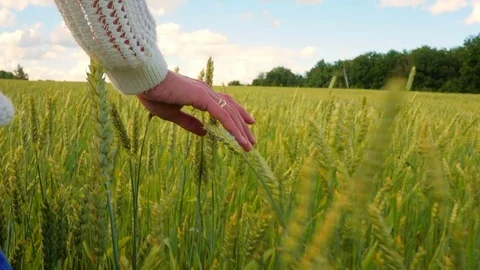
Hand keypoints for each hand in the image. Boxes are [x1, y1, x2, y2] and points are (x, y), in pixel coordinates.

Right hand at [136, 70, 255, 151]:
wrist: (144, 81)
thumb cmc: (153, 94)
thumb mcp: (172, 114)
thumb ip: (189, 123)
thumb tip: (205, 133)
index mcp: (199, 94)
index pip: (224, 105)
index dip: (236, 116)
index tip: (246, 128)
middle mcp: (206, 92)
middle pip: (231, 110)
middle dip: (243, 126)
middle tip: (252, 141)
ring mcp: (205, 93)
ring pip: (230, 114)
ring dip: (241, 130)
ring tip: (249, 145)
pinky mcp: (202, 97)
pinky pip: (222, 114)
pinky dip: (232, 127)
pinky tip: (238, 138)